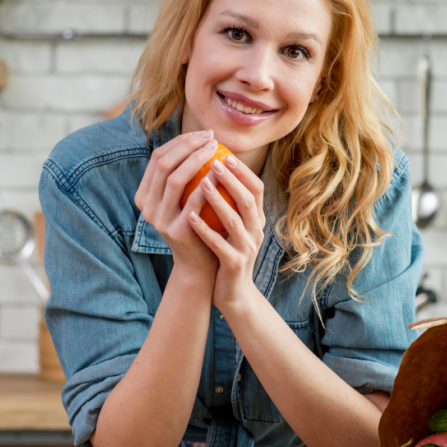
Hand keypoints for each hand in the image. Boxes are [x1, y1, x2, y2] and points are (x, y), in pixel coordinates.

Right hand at [134, 130, 220, 278]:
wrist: (200, 262)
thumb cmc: (198, 224)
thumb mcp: (184, 199)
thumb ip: (184, 175)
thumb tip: (199, 138)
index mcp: (145, 195)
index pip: (158, 158)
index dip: (180, 142)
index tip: (203, 134)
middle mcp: (146, 207)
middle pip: (164, 165)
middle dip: (188, 146)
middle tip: (211, 138)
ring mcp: (158, 220)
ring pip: (174, 180)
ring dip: (196, 159)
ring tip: (216, 150)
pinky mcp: (175, 232)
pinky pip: (192, 202)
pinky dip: (207, 184)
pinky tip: (221, 173)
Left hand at [187, 153, 265, 314]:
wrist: (233, 292)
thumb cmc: (227, 252)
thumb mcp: (232, 226)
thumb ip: (228, 202)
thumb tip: (212, 169)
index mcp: (257, 220)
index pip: (257, 189)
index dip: (243, 171)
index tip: (225, 154)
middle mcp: (256, 232)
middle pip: (248, 200)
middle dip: (231, 179)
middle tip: (213, 161)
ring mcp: (247, 249)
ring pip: (235, 221)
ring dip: (218, 200)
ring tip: (200, 183)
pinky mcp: (234, 265)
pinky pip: (219, 245)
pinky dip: (205, 230)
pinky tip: (189, 216)